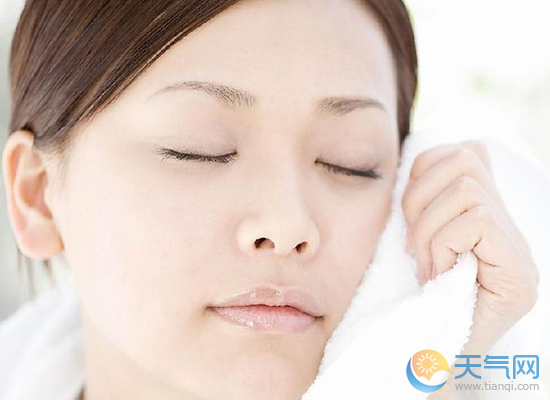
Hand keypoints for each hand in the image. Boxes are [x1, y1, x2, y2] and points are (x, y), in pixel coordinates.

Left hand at [402, 140, 538, 359]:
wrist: (431, 354)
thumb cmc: (419, 293)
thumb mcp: (417, 237)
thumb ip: (428, 203)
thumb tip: (418, 167)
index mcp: (488, 213)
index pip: (466, 152)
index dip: (425, 170)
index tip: (410, 215)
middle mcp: (510, 227)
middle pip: (464, 159)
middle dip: (419, 198)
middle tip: (413, 245)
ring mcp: (519, 249)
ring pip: (466, 190)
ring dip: (428, 229)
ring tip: (426, 264)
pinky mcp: (519, 272)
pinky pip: (473, 222)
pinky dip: (442, 245)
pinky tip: (439, 274)